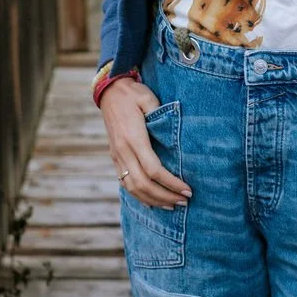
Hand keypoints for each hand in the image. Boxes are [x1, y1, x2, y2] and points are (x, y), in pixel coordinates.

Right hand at [99, 78, 191, 208]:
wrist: (109, 91)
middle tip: (184, 201)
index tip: (187, 189)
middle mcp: (123, 151)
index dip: (171, 183)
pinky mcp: (114, 157)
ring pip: (132, 188)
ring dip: (152, 200)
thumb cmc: (132, 93)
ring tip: (171, 205)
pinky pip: (125, 183)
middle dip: (165, 196)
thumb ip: (160, 114)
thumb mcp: (147, 97)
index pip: (154, 169)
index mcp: (133, 138)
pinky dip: (138, 196)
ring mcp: (117, 156)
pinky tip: (152, 201)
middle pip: (144, 184)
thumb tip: (172, 132)